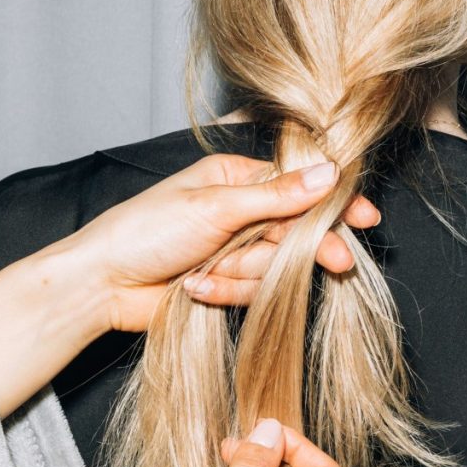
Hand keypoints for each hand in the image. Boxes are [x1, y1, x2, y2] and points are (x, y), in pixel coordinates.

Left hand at [62, 153, 380, 331]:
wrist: (101, 285)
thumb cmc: (145, 231)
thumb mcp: (215, 208)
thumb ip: (276, 197)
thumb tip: (327, 174)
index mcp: (235, 179)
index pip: (298, 185)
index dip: (332, 201)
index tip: (365, 215)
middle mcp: (239, 212)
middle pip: (294, 229)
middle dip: (307, 247)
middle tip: (339, 261)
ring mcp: (232, 249)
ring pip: (274, 265)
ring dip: (243, 274)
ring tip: (205, 271)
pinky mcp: (225, 284)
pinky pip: (251, 292)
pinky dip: (225, 292)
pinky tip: (194, 288)